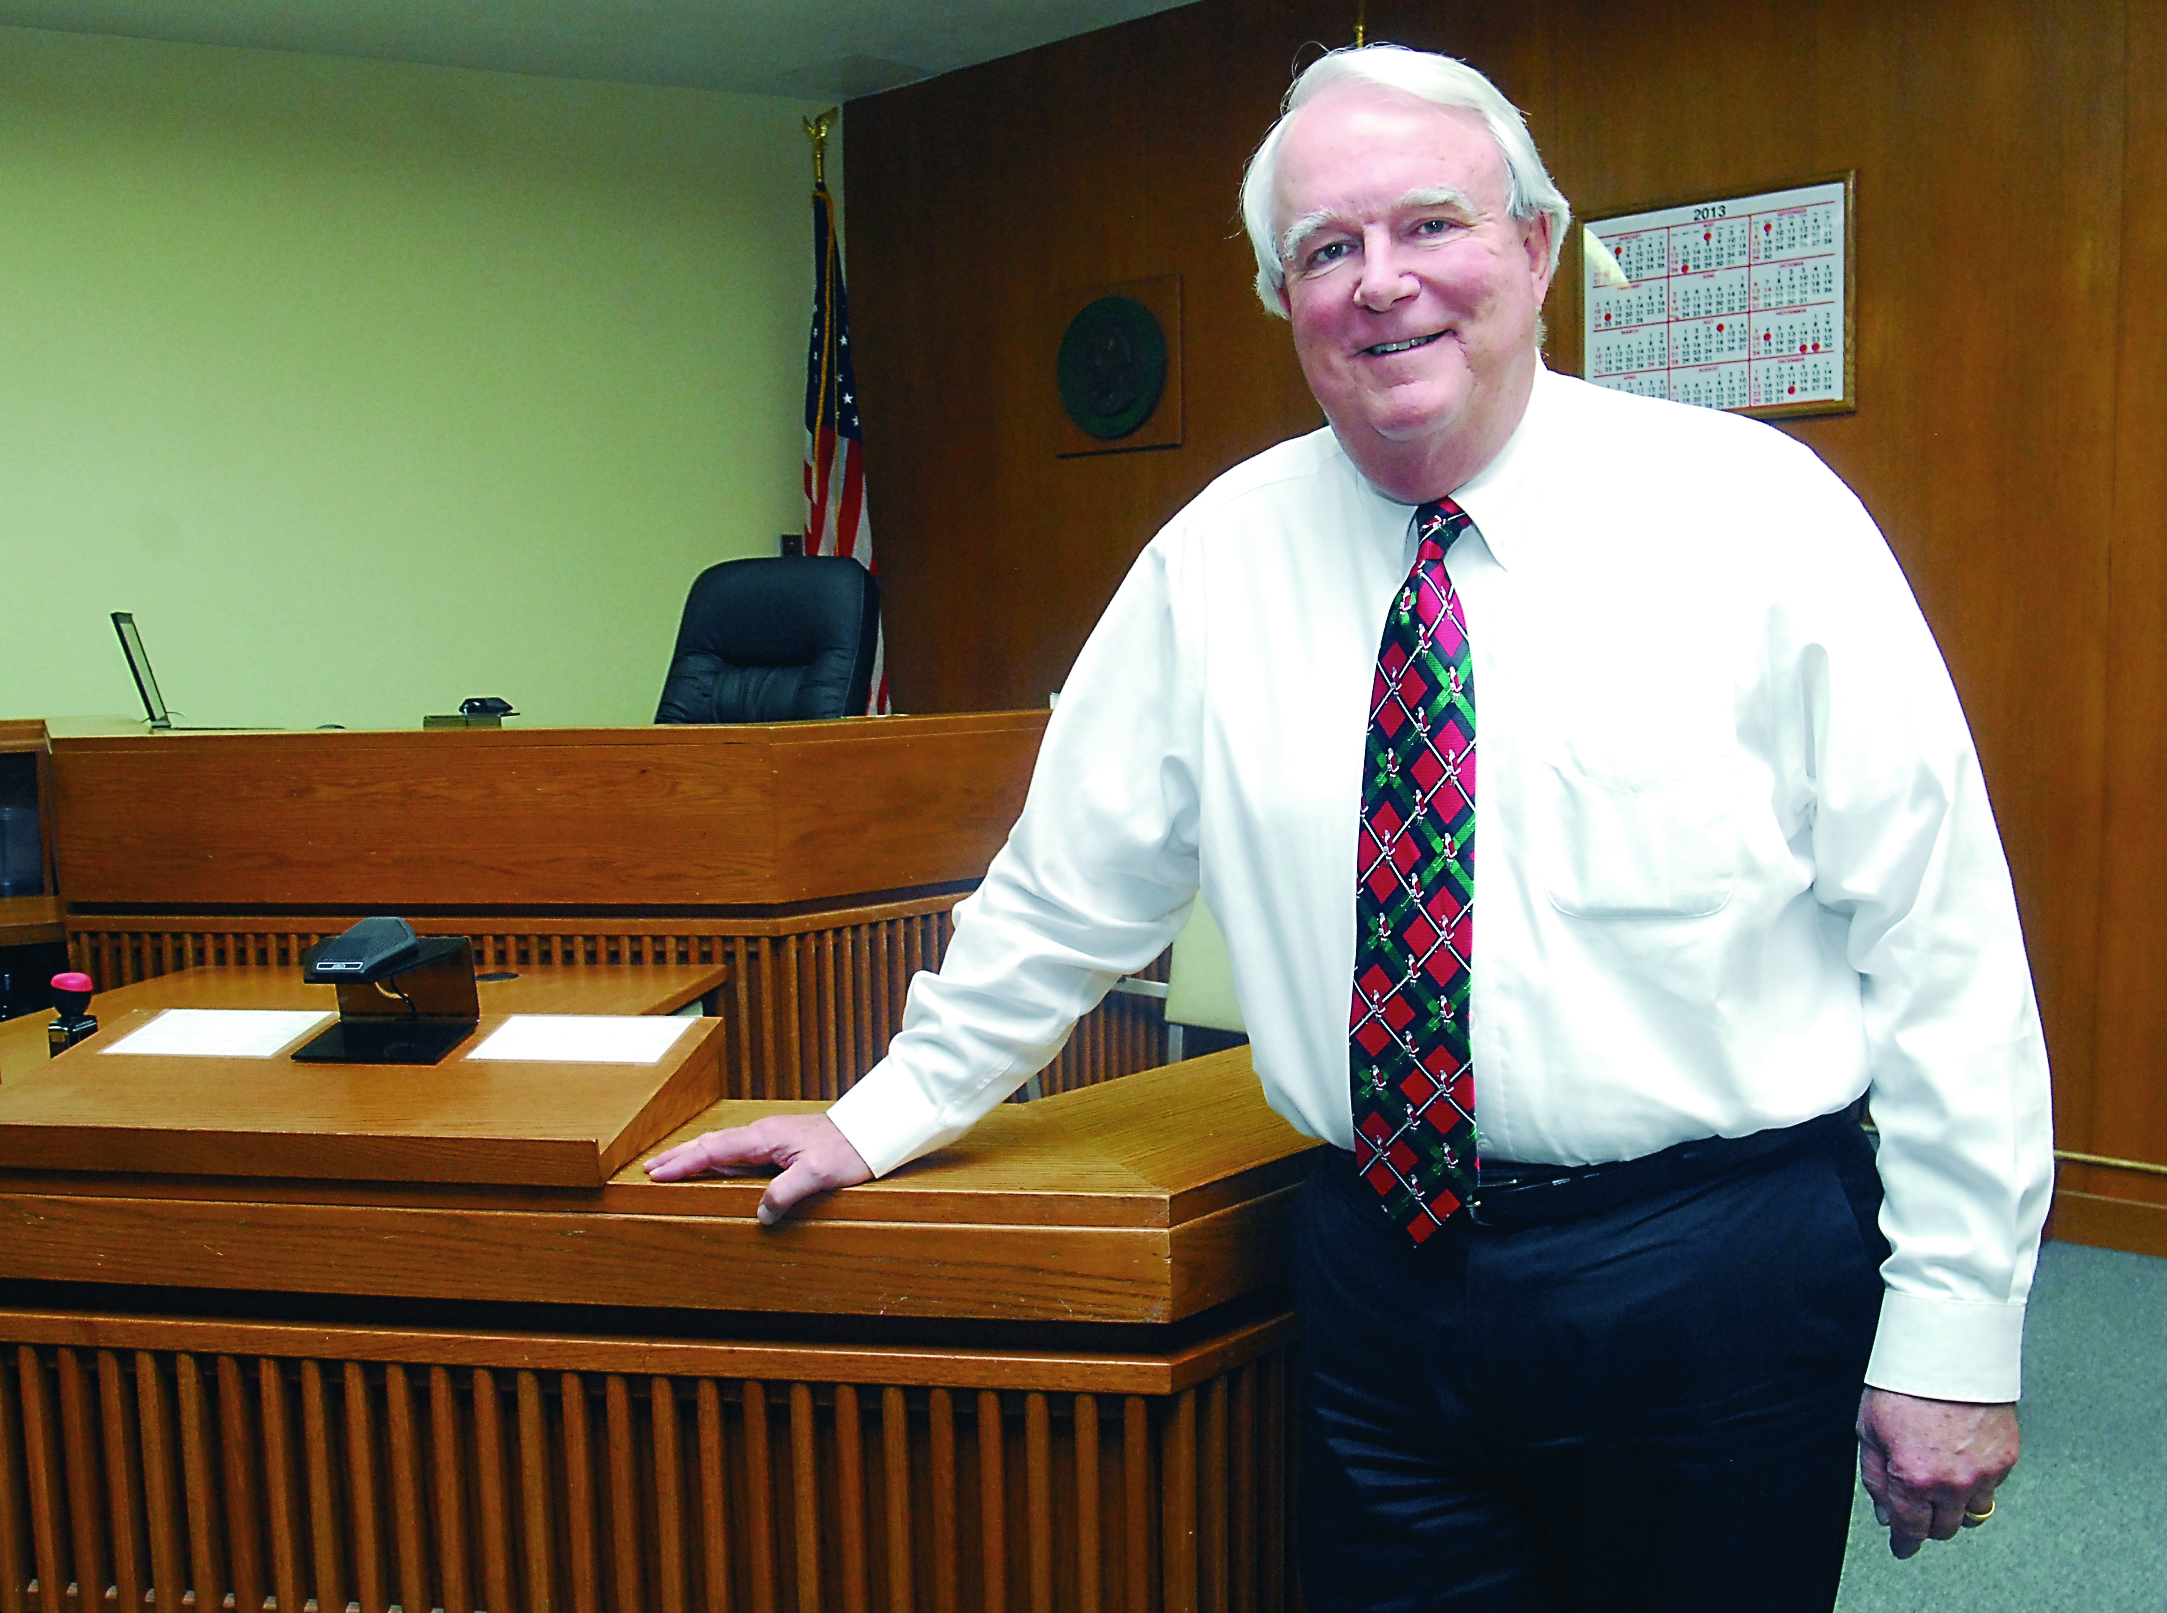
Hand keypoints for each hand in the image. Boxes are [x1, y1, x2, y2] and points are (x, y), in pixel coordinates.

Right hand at [643, 1114, 871, 1224]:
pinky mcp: (781, 1145)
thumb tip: (760, 1215)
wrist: (872, 1132)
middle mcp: (763, 1134)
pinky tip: (713, 1166)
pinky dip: (716, 1157)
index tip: (657, 1173)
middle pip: (711, 1143)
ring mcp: (771, 1138)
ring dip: (695, 1155)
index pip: (713, 1149)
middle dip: (679, 1156)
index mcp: (765, 1138)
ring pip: (723, 1146)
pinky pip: (739, 1151)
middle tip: (650, 1169)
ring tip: (671, 1166)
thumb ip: (786, 1192)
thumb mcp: (818, 1175)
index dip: (683, 1163)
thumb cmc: (848, 1150)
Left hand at [1856, 1388, 2017, 1557]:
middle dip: (1927, 1523)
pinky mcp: (2005, 1459)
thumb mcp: (1869, 1429)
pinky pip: (1991, 1489)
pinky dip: (1976, 1484)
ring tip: (1942, 1486)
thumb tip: (1886, 1513)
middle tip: (1917, 1509)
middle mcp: (1951, 1483)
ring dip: (1955, 1508)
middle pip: (1943, 1528)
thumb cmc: (1904, 1386)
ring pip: (1972, 1514)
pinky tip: (1961, 1462)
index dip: (1904, 1544)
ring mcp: (1983, 1474)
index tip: (1902, 1548)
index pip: (1910, 1529)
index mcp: (1913, 1478)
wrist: (1947, 1353)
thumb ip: (1876, 1477)